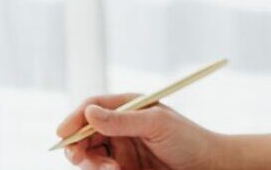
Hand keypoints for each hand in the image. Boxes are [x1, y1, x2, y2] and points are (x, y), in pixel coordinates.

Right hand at [56, 93, 226, 169]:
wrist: (207, 166)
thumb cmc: (188, 139)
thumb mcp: (156, 124)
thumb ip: (123, 120)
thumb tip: (89, 113)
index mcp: (129, 106)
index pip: (93, 107)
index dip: (75, 118)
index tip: (63, 134)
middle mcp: (122, 125)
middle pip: (84, 132)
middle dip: (78, 145)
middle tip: (81, 158)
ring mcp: (122, 147)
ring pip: (89, 154)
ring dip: (91, 162)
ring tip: (112, 169)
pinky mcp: (124, 167)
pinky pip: (100, 169)